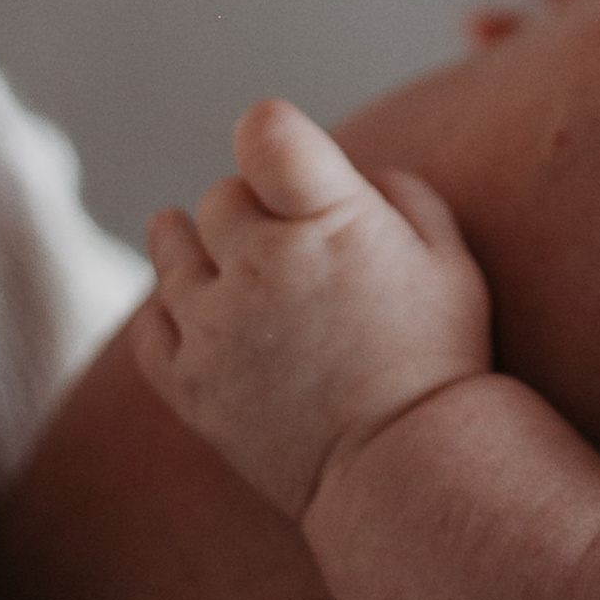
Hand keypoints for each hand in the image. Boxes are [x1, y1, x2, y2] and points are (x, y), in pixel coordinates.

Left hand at [134, 99, 493, 520]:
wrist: (405, 467)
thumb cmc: (439, 356)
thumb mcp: (449, 256)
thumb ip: (397, 192)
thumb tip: (345, 174)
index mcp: (328, 221)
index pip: (264, 131)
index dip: (270, 134)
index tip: (283, 159)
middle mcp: (260, 265)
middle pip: (220, 195)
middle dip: (251, 207)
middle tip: (281, 236)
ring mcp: (215, 328)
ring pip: (172, 251)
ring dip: (194, 244)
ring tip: (214, 251)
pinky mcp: (188, 385)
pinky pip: (150, 325)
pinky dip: (168, 312)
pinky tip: (193, 310)